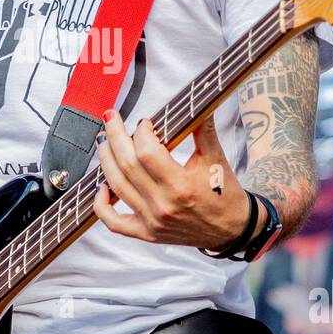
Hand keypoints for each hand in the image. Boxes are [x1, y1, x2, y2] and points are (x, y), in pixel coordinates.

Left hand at [92, 107, 254, 249]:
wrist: (231, 229)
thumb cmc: (224, 193)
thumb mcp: (216, 158)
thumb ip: (203, 128)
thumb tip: (196, 100)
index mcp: (181, 186)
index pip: (147, 153)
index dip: (141, 132)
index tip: (144, 123)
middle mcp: (163, 205)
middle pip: (126, 165)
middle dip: (115, 137)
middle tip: (111, 119)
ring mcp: (152, 221)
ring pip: (117, 187)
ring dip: (105, 161)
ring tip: (104, 142)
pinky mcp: (147, 233)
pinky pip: (114, 222)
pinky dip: (101, 205)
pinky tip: (101, 187)